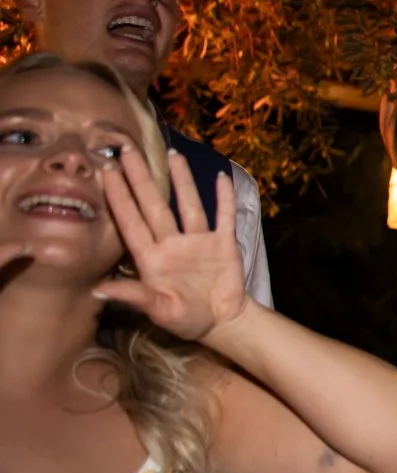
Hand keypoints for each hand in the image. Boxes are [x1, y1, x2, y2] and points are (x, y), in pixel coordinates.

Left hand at [94, 148, 248, 343]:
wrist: (223, 322)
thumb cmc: (186, 319)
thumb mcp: (158, 310)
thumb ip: (133, 296)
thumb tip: (96, 291)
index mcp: (152, 258)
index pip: (131, 221)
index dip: (119, 197)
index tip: (106, 172)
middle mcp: (171, 243)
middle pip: (154, 205)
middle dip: (141, 178)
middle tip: (126, 150)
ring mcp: (198, 241)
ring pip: (187, 204)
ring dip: (182, 180)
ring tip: (172, 153)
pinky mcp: (223, 243)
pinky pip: (223, 216)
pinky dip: (224, 199)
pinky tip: (222, 178)